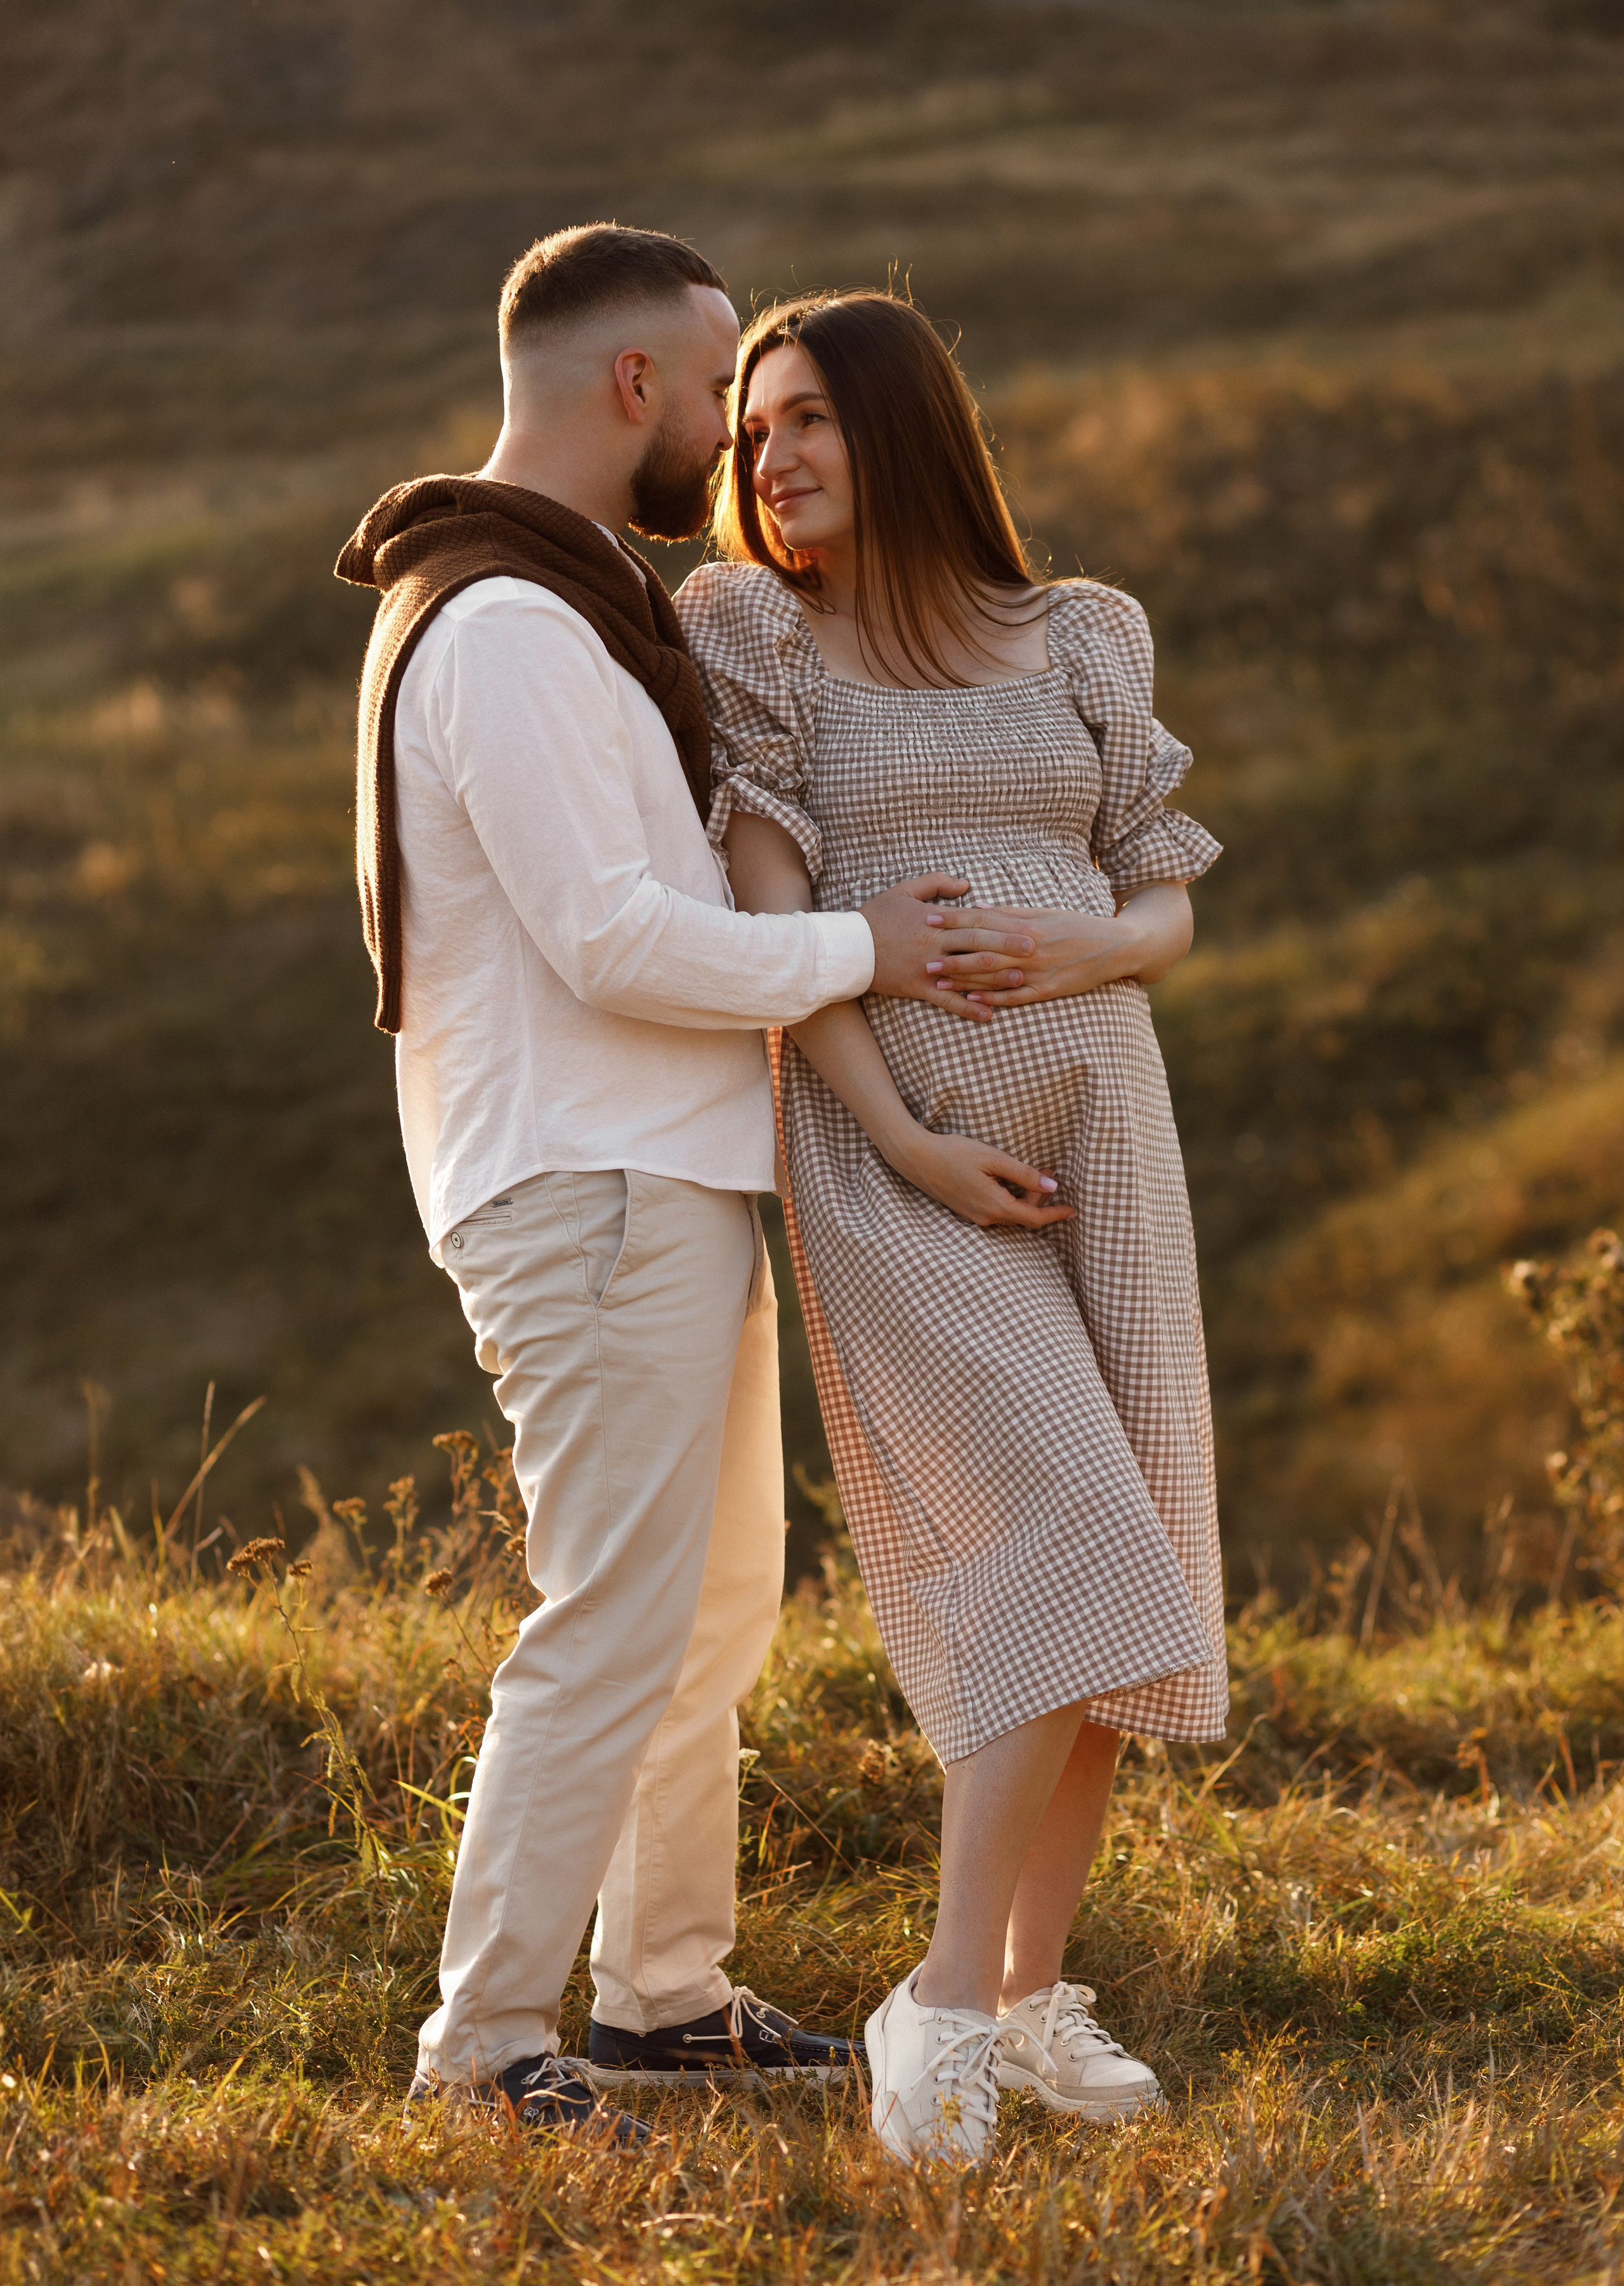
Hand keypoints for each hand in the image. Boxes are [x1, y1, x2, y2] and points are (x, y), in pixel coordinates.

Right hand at [861, 875, 1035, 1022]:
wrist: (848, 948)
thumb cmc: (876, 916)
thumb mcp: (905, 890)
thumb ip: (937, 883)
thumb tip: (967, 885)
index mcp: (934, 919)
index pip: (974, 919)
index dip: (1001, 922)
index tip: (1024, 924)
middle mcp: (934, 944)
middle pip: (976, 944)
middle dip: (1006, 946)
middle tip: (1034, 950)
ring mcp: (928, 968)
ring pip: (967, 973)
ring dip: (995, 978)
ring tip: (1020, 980)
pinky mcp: (918, 988)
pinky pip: (947, 1000)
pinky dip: (968, 1007)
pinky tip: (988, 1014)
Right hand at [887, 1127, 1075, 1229]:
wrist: (916, 1158)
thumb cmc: (954, 1153)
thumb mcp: (994, 1159)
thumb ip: (1024, 1174)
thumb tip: (1051, 1186)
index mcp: (995, 1206)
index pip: (1034, 1218)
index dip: (1056, 1214)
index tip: (1072, 1210)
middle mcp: (986, 1218)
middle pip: (1023, 1215)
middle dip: (1040, 1196)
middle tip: (1048, 1168)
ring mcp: (974, 1216)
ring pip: (1010, 1213)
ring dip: (1025, 1196)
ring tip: (1034, 1171)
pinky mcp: (966, 1210)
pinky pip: (996, 1210)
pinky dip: (1010, 1198)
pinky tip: (1010, 1180)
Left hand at [924, 885, 1191, 1005]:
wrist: (1116, 946)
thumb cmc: (1076, 926)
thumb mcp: (1045, 913)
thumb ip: (1011, 913)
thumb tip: (979, 908)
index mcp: (1027, 924)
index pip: (984, 921)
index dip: (955, 921)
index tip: (929, 919)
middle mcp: (1030, 947)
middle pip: (984, 950)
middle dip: (953, 955)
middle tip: (924, 958)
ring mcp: (1039, 971)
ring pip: (996, 977)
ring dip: (966, 980)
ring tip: (939, 982)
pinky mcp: (1049, 990)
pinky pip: (1016, 997)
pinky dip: (994, 999)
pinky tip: (973, 1002)